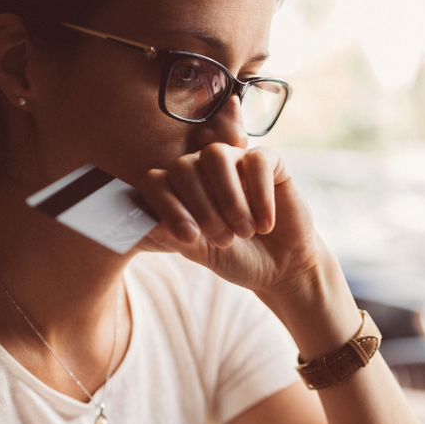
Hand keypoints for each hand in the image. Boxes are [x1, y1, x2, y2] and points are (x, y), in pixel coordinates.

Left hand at [134, 143, 327, 297]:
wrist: (281, 267)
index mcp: (178, 190)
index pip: (155, 182)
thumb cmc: (236, 258)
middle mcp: (201, 169)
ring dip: (228, 199)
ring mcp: (234, 161)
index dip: (167, 206)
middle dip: (202, 207)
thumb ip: (172, 236)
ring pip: (216, 156)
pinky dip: (260, 195)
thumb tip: (143, 223)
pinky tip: (265, 224)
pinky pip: (257, 161)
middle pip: (184, 166)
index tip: (189, 237)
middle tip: (222, 240)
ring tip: (243, 232)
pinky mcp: (268, 162)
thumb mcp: (201, 253)